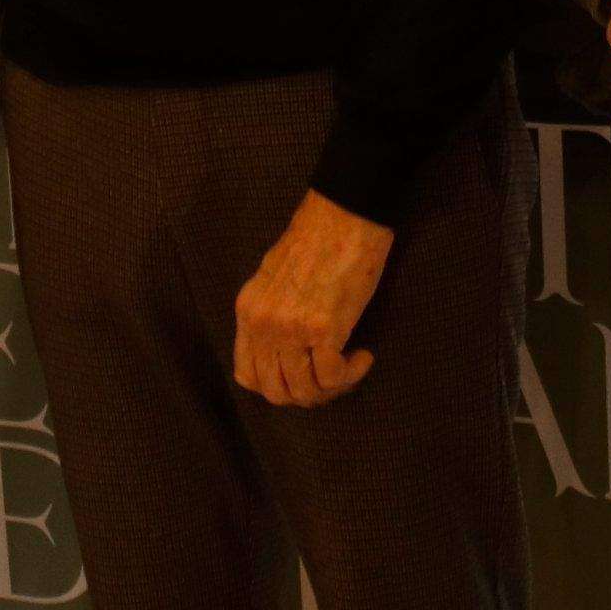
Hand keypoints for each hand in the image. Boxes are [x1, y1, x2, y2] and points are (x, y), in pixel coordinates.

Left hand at [232, 190, 394, 407]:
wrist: (344, 215)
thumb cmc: (317, 239)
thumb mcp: (274, 277)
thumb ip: (271, 313)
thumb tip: (283, 348)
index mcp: (249, 311)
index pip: (248, 375)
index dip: (277, 387)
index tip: (301, 376)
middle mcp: (264, 324)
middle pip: (276, 391)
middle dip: (307, 394)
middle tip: (330, 378)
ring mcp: (291, 329)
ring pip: (305, 391)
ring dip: (332, 388)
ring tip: (349, 366)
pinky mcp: (324, 329)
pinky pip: (333, 377)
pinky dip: (352, 375)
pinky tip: (362, 356)